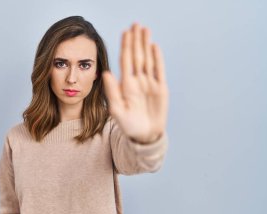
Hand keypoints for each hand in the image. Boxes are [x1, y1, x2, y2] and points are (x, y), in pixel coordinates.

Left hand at [102, 23, 168, 143]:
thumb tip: (105, 73)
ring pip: (148, 60)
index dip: (125, 46)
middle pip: (137, 56)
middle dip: (136, 40)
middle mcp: (138, 81)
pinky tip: (154, 47)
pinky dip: (157, 59)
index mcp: (126, 85)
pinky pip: (159, 71)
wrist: (144, 136)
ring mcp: (150, 84)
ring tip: (145, 30)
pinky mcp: (161, 89)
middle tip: (136, 24)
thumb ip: (112, 92)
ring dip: (146, 45)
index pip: (125, 61)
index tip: (125, 32)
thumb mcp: (117, 110)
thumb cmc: (128, 125)